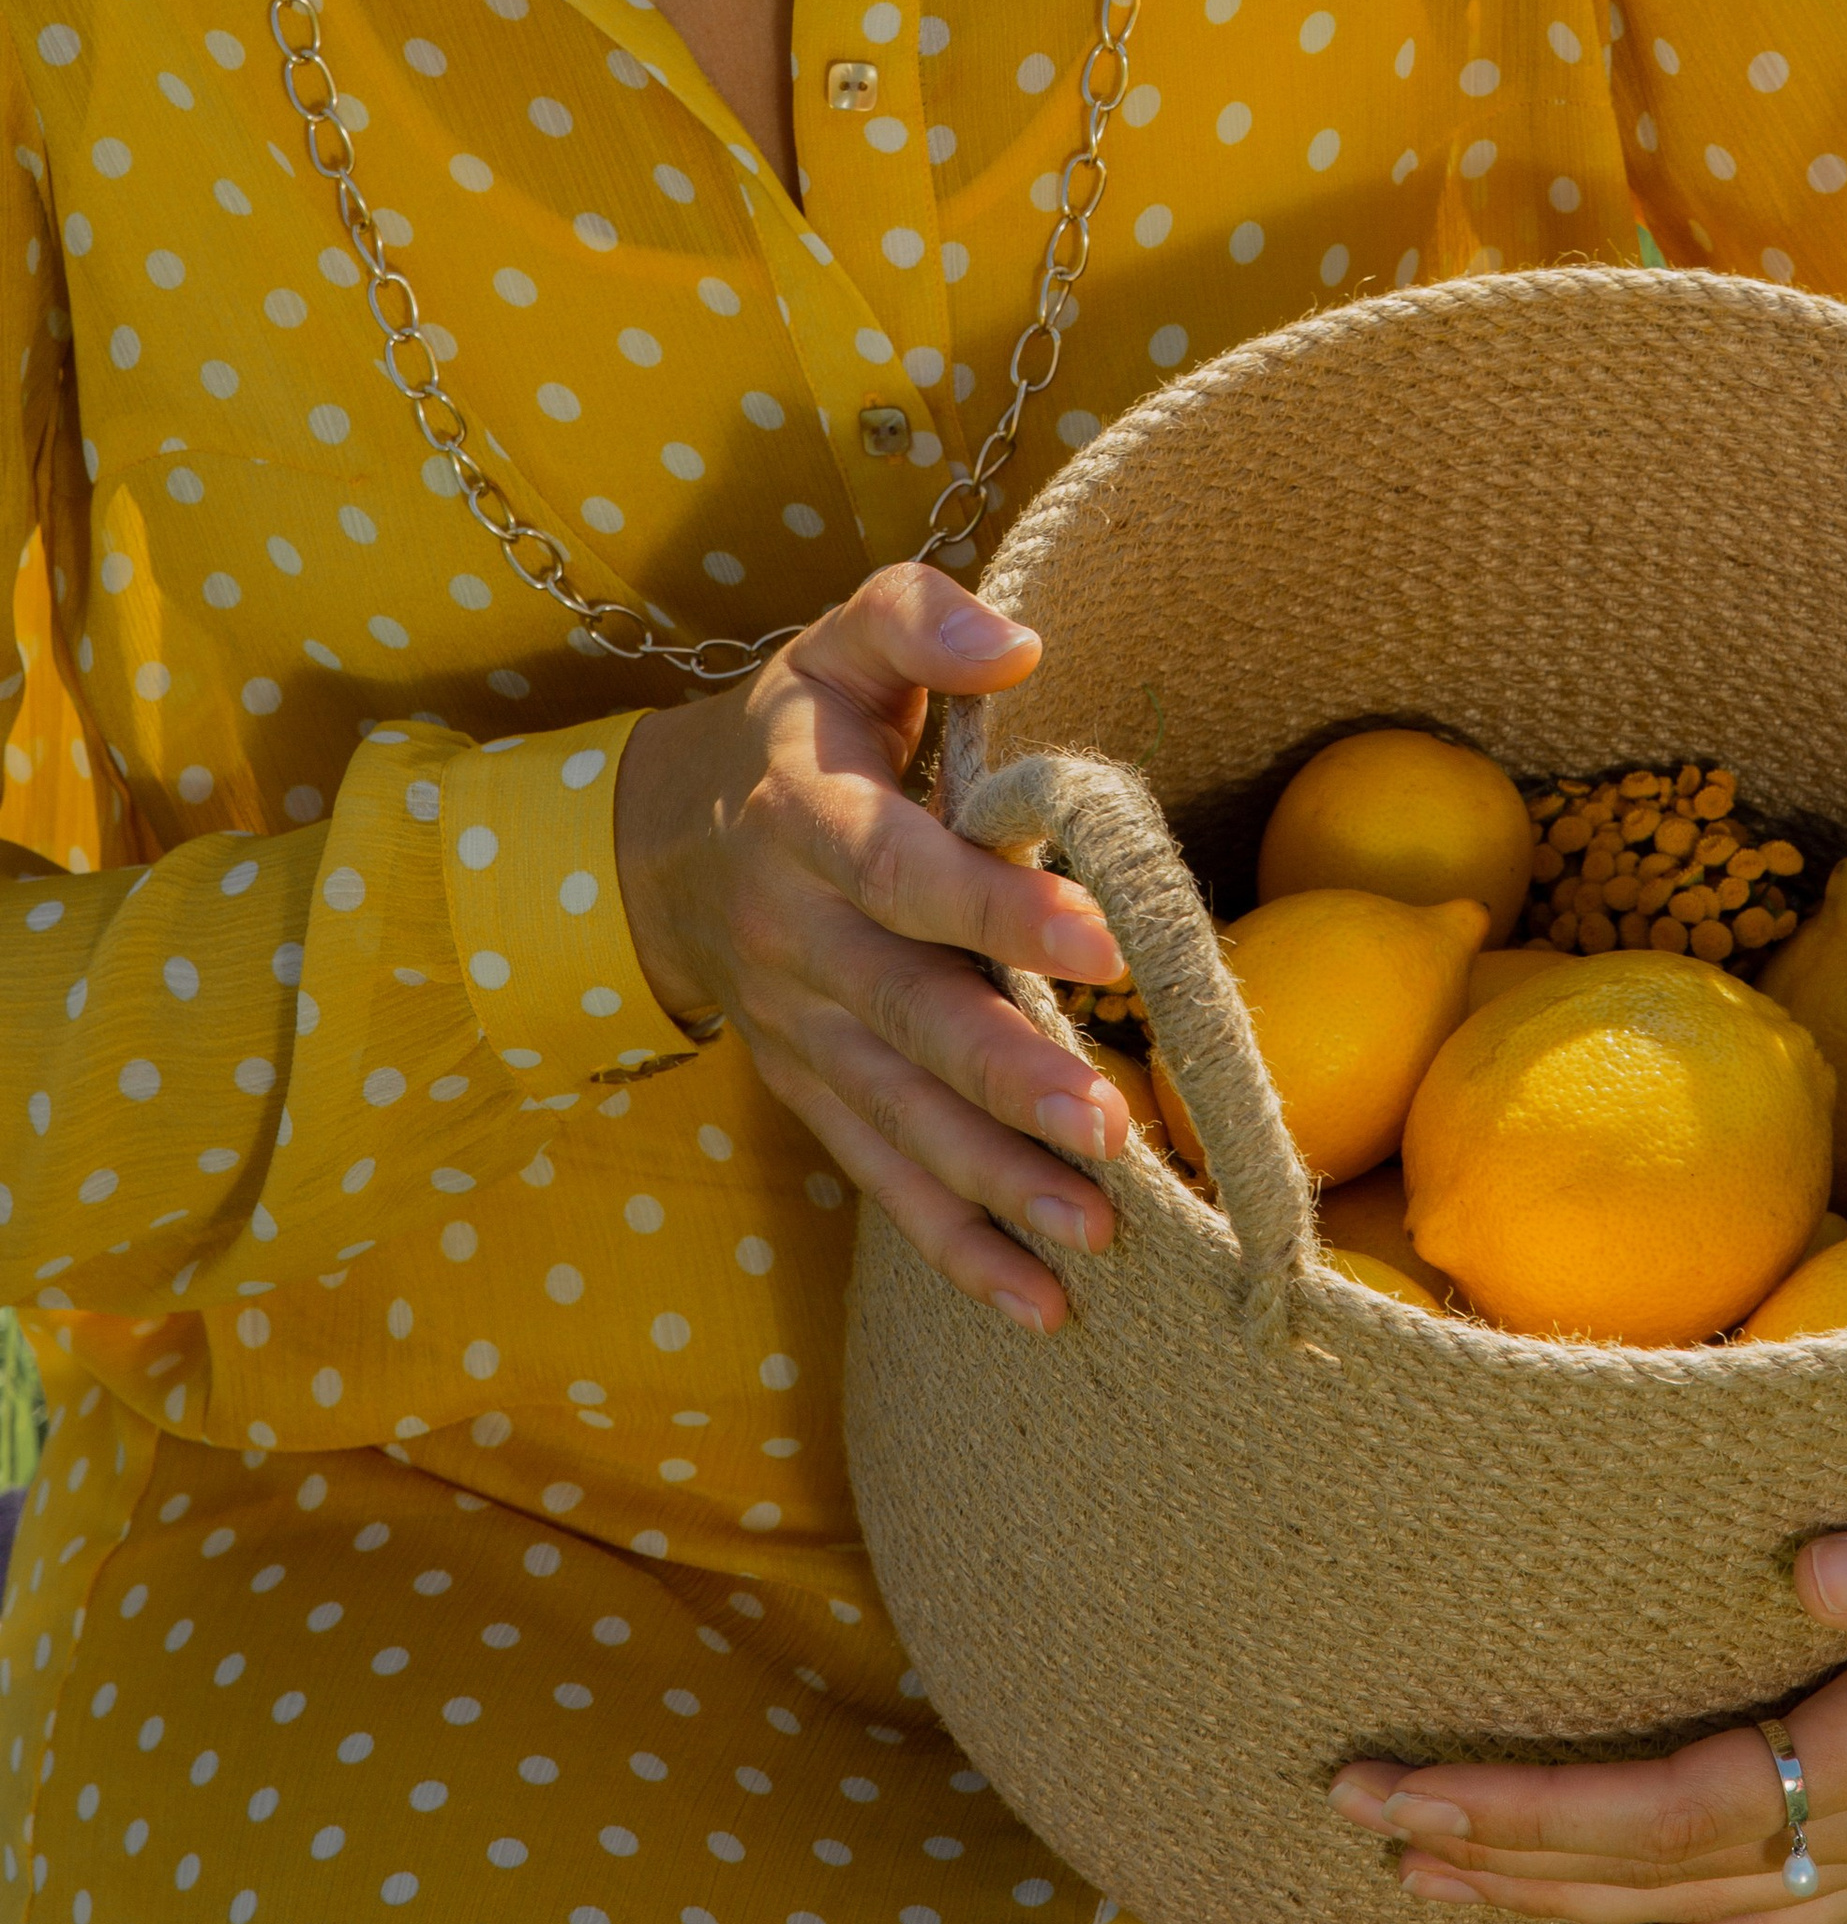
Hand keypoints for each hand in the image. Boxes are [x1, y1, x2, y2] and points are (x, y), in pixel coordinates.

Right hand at [612, 561, 1129, 1332]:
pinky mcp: (812, 1095)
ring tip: (1098, 1231)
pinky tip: (1041, 1303)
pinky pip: (882, 1176)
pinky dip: (956, 1247)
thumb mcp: (840, 644)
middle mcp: (800, 938)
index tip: (1102, 938)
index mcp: (809, 819)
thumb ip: (918, 619)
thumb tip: (1020, 638)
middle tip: (1108, 1129)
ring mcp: (802, 1031)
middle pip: (907, 1018)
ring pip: (900, 1119)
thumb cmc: (799, 728)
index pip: (903, 872)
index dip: (996, 909)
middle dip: (1008, 1079)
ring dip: (997, 1183)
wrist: (661, 843)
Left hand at [1330, 1325, 1846, 1923]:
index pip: (1670, 1809)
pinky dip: (1661, 1919)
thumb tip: (1811, 1565)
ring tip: (1425, 1869)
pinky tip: (1596, 1910)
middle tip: (1358, 1813)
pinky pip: (1761, 1912)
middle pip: (1656, 1877)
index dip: (1533, 1815)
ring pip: (1696, 1913)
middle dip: (1500, 1857)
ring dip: (1556, 1899)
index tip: (1408, 1787)